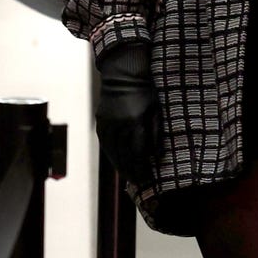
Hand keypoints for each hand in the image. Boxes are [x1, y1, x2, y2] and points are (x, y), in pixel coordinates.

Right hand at [95, 43, 156, 181]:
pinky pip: (105, 144)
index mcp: (135, 122)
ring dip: (121, 167)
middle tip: (140, 183)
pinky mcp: (101, 121)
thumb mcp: (156, 110)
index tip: (149, 178)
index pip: (138, 152)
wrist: (124, 74)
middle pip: (125, 156)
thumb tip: (156, 155)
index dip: (143, 167)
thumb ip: (156, 133)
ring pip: (113, 152)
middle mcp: (119, 125)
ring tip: (129, 178)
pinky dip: (112, 156)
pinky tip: (118, 163)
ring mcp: (107, 124)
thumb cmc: (146, 91)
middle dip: (133, 171)